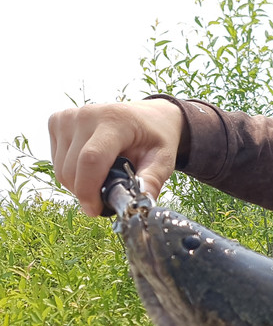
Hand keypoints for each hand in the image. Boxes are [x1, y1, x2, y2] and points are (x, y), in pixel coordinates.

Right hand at [49, 99, 185, 215]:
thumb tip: (143, 202)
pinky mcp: (57, 121)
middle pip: (72, 168)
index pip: (91, 159)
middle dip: (86, 193)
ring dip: (79, 184)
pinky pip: (56, 161)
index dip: (88, 190)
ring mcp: (68, 117)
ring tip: (104, 178)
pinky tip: (92, 166)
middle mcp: (86, 115)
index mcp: (115, 121)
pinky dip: (72, 173)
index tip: (95, 210)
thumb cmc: (155, 138)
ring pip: (61, 169)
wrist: (147, 116)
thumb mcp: (164, 158)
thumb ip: (153, 179)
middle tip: (108, 196)